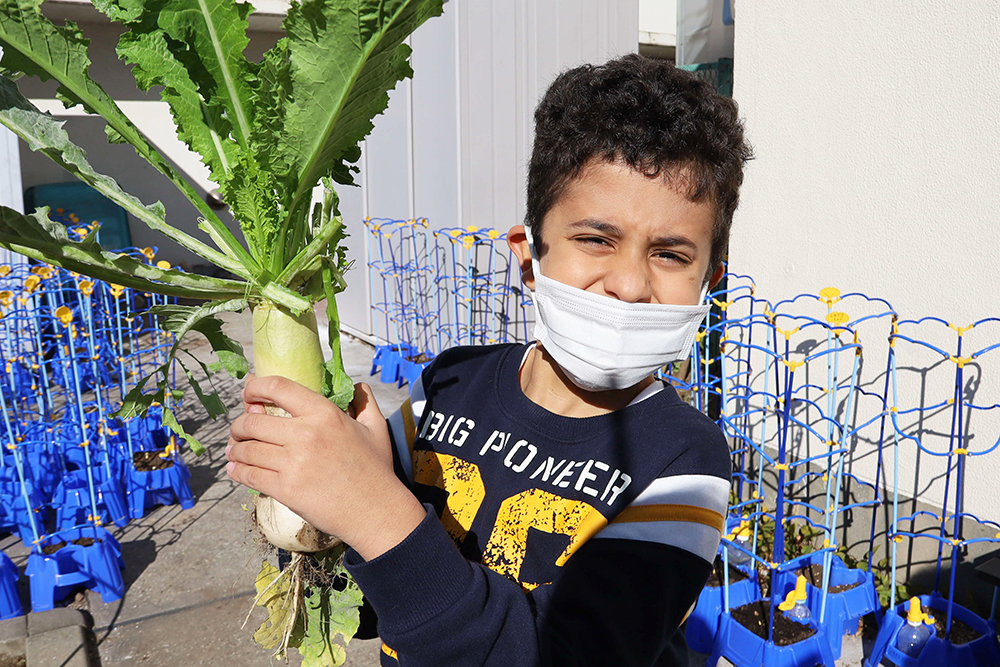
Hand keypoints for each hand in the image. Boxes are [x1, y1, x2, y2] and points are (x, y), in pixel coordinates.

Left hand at [226, 375, 425, 559]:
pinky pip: (250, 475)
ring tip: (236, 451)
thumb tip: (356, 386)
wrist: (375, 511)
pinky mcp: (285, 489)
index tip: (249, 392)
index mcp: (324, 414)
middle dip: (239, 425)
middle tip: (239, 430)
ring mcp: (292, 463)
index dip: (255, 387)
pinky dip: (238, 471)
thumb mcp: (376, 428)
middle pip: (252, 422)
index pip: (278, 387)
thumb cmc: (376, 469)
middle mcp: (305, 434)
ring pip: (247, 450)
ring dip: (236, 450)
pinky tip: (237, 470)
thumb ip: (364, 402)